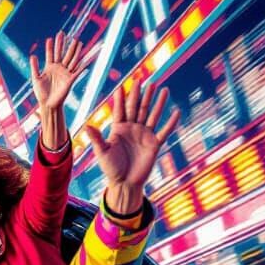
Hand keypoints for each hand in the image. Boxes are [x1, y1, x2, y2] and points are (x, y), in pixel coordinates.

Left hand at [30, 32, 86, 114]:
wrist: (48, 105)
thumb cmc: (41, 93)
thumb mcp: (36, 79)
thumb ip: (34, 67)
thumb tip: (32, 55)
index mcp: (49, 67)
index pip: (50, 54)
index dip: (50, 47)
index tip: (50, 38)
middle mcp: (58, 68)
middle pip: (61, 53)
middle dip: (62, 44)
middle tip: (63, 33)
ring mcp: (65, 73)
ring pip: (71, 59)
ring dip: (74, 50)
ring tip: (77, 41)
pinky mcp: (70, 80)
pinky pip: (78, 71)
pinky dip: (82, 66)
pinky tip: (86, 59)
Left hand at [85, 81, 180, 206]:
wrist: (124, 183)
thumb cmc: (111, 169)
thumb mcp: (103, 153)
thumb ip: (97, 138)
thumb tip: (87, 126)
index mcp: (119, 129)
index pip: (120, 110)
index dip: (121, 99)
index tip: (122, 85)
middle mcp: (132, 129)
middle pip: (138, 108)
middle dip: (141, 95)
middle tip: (144, 80)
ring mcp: (144, 135)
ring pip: (152, 115)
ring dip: (157, 103)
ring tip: (162, 89)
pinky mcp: (154, 144)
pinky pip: (164, 131)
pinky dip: (171, 122)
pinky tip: (176, 111)